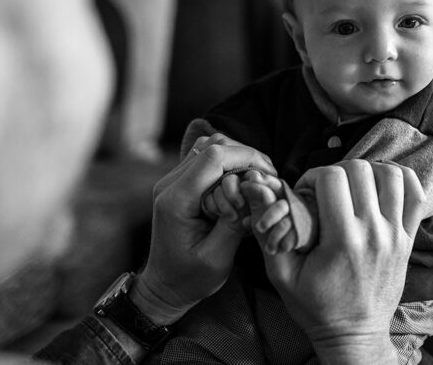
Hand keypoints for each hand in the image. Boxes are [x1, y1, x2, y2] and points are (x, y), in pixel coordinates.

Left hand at [134, 134, 276, 324]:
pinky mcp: (179, 184)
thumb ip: (234, 222)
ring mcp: (172, 182)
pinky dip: (227, 164)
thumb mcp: (217, 258)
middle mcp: (170, 184)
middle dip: (245, 156)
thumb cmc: (190, 278)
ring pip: (209, 147)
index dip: (246, 158)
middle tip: (267, 177)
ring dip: (237, 158)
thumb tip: (251, 192)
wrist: (164, 287)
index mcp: (177, 200)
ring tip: (256, 179)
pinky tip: (241, 183)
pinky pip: (205, 159)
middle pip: (212, 145)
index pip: (213, 157)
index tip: (268, 174)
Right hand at [242, 160, 424, 363]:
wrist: (354, 336)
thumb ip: (268, 233)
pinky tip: (379, 186)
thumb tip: (259, 192)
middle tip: (325, 190)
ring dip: (368, 171)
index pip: (332, 177)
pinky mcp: (408, 239)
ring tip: (352, 186)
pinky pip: (415, 194)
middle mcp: (374, 233)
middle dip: (336, 171)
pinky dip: (399, 180)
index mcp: (343, 240)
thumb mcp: (281, 275)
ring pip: (391, 175)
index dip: (312, 176)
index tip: (305, 193)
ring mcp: (396, 235)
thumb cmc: (316, 308)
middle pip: (360, 170)